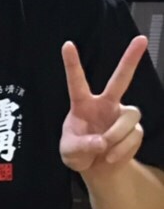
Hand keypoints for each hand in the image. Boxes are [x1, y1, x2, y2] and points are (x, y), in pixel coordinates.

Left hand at [60, 37, 146, 173]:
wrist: (97, 169)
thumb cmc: (78, 153)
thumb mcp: (70, 152)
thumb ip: (82, 146)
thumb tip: (101, 142)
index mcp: (83, 104)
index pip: (77, 81)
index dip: (72, 63)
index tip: (67, 45)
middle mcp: (105, 104)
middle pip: (120, 79)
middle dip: (131, 59)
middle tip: (142, 39)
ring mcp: (122, 115)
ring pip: (130, 116)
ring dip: (116, 135)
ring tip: (103, 149)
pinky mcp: (135, 130)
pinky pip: (133, 136)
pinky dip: (120, 150)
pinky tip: (110, 156)